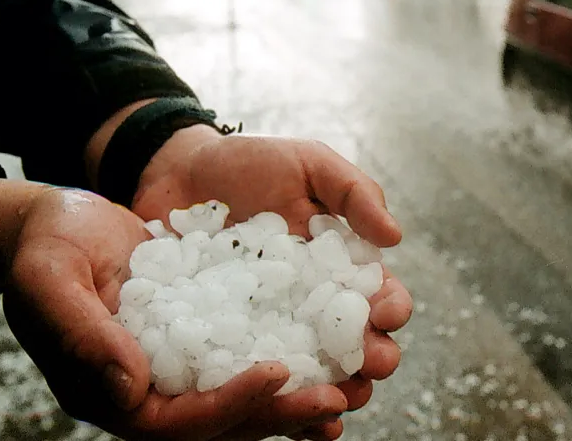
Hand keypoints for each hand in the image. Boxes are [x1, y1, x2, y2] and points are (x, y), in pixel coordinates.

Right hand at [2, 188, 348, 439]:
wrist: (58, 220)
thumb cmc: (46, 244)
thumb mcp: (51, 280)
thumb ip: (84, 335)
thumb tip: (130, 390)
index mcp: (110, 391)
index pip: (178, 420)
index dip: (229, 404)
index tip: (276, 375)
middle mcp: (148, 390)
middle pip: (222, 419)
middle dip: (280, 412)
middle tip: (337, 398)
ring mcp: (175, 367)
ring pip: (240, 396)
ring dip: (293, 397)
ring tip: (348, 387)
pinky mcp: (197, 337)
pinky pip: (244, 359)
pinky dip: (284, 362)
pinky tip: (325, 354)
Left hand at [129, 129, 413, 417]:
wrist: (176, 173)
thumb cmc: (250, 165)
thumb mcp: (310, 164)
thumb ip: (355, 192)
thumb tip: (395, 236)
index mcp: (343, 266)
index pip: (381, 296)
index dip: (391, 309)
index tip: (385, 314)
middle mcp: (315, 305)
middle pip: (357, 345)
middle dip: (372, 360)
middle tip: (367, 366)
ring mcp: (273, 327)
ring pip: (314, 372)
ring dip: (330, 390)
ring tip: (330, 398)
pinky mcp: (229, 342)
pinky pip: (255, 376)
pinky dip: (273, 398)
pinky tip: (280, 408)